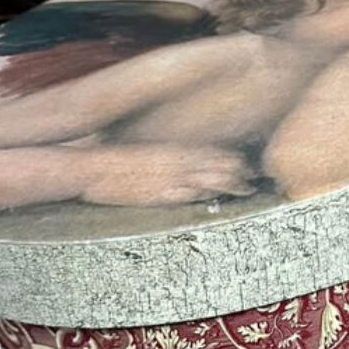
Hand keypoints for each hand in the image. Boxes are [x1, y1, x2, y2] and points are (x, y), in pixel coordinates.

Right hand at [80, 144, 253, 206]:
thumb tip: (182, 163)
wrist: (92, 167)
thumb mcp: (148, 153)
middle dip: (241, 171)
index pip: (216, 151)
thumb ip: (168, 157)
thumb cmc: (116, 161)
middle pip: (221, 164)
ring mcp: (172, 178)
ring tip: (249, 189)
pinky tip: (220, 200)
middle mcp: (180, 161)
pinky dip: (208, 197)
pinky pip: (192, 195)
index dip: (234, 159)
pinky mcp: (162, 194)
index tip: (248, 164)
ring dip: (233, 184)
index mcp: (177, 148)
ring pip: (213, 179)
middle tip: (256, 178)